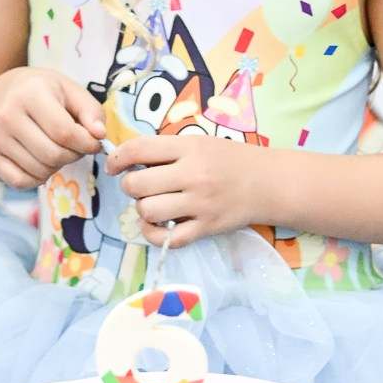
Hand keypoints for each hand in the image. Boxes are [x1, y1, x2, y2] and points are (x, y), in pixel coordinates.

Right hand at [0, 68, 105, 190]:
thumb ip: (91, 111)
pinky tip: (42, 162)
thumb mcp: (72, 91)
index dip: (87, 143)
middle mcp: (8, 116)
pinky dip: (38, 178)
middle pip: (52, 155)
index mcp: (30, 94)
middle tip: (76, 146)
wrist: (8, 96)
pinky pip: (20, 182)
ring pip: (39, 170)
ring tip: (58, 149)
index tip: (95, 142)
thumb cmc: (47, 94)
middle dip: (74, 156)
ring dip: (58, 166)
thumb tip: (99, 135)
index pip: (64, 132)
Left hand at [108, 132, 257, 246]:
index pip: (138, 149)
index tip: (114, 166)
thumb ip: (167, 150)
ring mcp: (200, 204)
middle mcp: (193, 175)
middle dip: (130, 186)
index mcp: (189, 148)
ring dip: (143, 210)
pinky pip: (168, 239)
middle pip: (137, 184)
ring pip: (148, 211)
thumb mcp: (199, 143)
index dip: (117, 158)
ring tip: (153, 205)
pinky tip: (158, 226)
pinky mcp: (206, 228)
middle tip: (140, 187)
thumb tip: (127, 161)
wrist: (268, 182)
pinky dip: (155, 234)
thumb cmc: (230, 160)